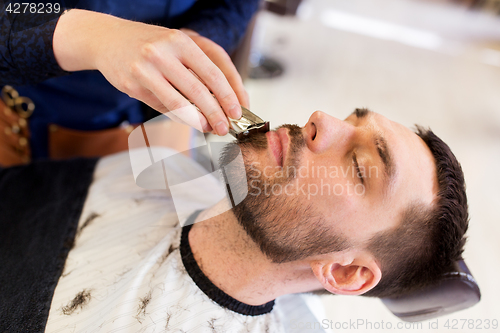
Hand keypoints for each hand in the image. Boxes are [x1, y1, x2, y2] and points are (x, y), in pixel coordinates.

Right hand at [53, 10, 242, 135]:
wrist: (107, 39)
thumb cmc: (149, 44)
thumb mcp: (175, 45)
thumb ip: (197, 67)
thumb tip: (222, 99)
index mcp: (180, 41)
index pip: (213, 72)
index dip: (228, 94)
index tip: (238, 110)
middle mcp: (163, 53)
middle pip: (198, 91)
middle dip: (216, 113)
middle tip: (226, 127)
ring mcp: (145, 69)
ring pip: (179, 103)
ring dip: (198, 120)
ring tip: (209, 128)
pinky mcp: (133, 85)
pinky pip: (162, 106)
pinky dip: (178, 116)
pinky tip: (188, 120)